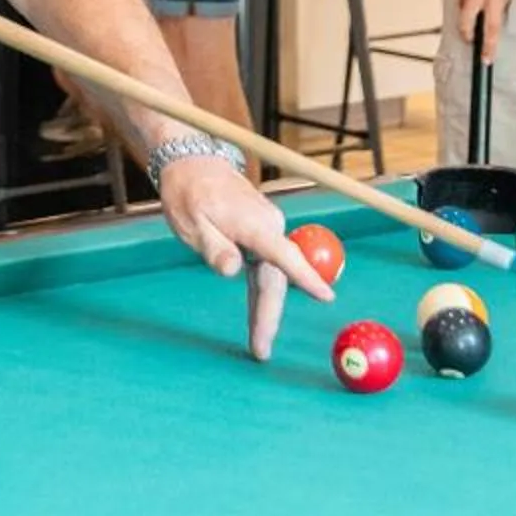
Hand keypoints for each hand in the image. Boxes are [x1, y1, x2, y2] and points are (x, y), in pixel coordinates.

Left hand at [154, 148, 332, 359]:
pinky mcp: (262, 234)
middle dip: (269, 315)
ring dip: (266, 309)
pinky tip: (258, 316)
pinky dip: (262, 292)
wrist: (192, 164)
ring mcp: (268, 229)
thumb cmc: (189, 192)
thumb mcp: (193, 223)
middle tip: (260, 350)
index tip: (325, 297)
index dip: (305, 276)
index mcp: (252, 223)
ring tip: (259, 343)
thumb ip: (214, 248)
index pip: (283, 254)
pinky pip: (268, 269)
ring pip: (273, 276)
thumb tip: (232, 271)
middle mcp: (268, 226)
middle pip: (276, 278)